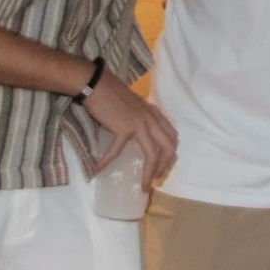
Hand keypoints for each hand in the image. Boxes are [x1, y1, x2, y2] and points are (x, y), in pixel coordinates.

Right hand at [83, 70, 177, 190]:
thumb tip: (138, 136)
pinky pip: (116, 151)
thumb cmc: (112, 94)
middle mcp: (152, 119)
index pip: (172, 136)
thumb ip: (141, 119)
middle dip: (166, 166)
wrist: (97, 84)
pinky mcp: (123, 128)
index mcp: (155, 114)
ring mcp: (140, 124)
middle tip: (158, 179)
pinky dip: (105, 162)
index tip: (164, 166)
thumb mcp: (135, 106)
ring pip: (152, 154)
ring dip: (149, 173)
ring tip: (144, 186)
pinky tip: (97, 170)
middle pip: (169, 147)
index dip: (171, 154)